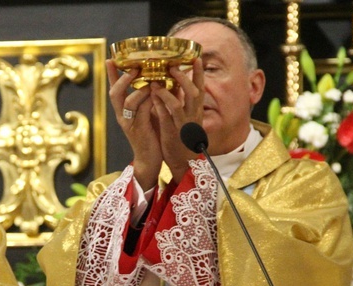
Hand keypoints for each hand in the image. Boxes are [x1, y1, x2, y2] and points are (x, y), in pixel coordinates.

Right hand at [106, 59, 162, 190]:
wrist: (150, 160)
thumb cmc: (151, 136)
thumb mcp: (148, 114)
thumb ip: (149, 99)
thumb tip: (158, 79)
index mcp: (122, 111)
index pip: (114, 89)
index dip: (111, 75)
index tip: (111, 59)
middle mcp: (122, 116)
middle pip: (114, 94)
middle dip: (123, 79)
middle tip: (134, 69)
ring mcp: (129, 124)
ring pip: (128, 102)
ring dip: (140, 89)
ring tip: (151, 81)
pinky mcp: (139, 130)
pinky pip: (142, 111)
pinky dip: (150, 101)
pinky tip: (157, 94)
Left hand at [150, 58, 204, 182]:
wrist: (182, 161)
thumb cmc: (181, 136)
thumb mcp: (184, 116)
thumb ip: (181, 100)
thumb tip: (178, 81)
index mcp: (196, 110)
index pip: (200, 88)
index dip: (199, 73)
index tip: (196, 57)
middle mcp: (192, 116)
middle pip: (193, 93)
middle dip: (184, 78)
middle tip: (173, 66)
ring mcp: (183, 125)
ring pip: (179, 106)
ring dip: (168, 92)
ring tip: (156, 81)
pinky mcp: (172, 134)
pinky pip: (166, 119)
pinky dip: (159, 107)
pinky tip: (152, 98)